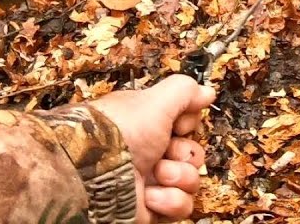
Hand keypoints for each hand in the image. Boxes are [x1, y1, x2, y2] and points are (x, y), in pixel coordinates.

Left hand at [88, 75, 216, 222]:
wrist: (92, 175)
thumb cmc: (119, 133)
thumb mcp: (155, 101)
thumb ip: (184, 91)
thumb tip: (207, 92)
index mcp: (149, 125)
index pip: (186, 124)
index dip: (188, 124)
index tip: (179, 124)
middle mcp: (151, 153)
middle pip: (193, 153)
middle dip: (184, 153)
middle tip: (166, 151)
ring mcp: (151, 182)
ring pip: (192, 181)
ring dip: (179, 176)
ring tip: (157, 174)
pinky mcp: (153, 208)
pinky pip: (182, 206)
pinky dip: (169, 201)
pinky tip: (149, 195)